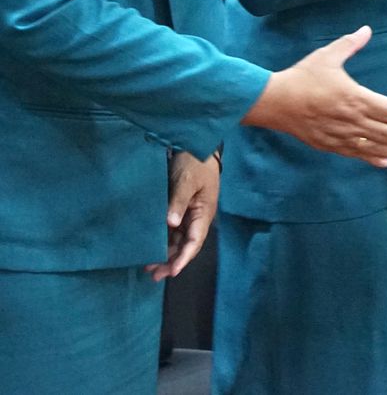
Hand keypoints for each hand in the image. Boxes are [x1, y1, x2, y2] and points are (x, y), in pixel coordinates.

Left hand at [145, 152, 218, 281]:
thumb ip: (178, 201)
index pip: (195, 241)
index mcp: (203, 212)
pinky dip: (163, 241)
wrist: (195, 144)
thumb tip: (172, 224)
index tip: (172, 271)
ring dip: (166, 254)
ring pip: (178, 240)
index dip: (184, 258)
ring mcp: (188, 213)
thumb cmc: (194, 162)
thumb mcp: (186, 180)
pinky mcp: (180, 208)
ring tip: (149, 267)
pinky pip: (172, 231)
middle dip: (172, 261)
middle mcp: (197, 217)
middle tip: (154, 275)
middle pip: (186, 245)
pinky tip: (152, 247)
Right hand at [243, 26, 386, 166]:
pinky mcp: (328, 144)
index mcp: (354, 98)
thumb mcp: (327, 56)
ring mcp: (340, 135)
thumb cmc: (302, 77)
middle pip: (386, 132)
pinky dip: (371, 158)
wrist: (273, 101)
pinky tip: (384, 162)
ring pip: (373, 146)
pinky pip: (354, 154)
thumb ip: (350, 44)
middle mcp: (351, 120)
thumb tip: (367, 29)